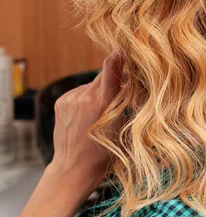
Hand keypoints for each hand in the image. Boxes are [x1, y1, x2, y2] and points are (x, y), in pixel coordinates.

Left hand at [46, 50, 126, 195]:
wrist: (73, 169)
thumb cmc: (104, 155)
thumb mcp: (124, 130)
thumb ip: (127, 104)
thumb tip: (132, 84)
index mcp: (103, 103)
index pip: (111, 67)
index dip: (119, 56)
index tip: (124, 48)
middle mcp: (85, 97)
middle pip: (104, 76)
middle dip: (114, 80)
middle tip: (122, 90)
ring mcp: (71, 98)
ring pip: (92, 85)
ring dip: (99, 92)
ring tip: (101, 113)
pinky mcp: (61, 102)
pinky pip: (80, 92)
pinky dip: (86, 99)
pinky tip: (88, 115)